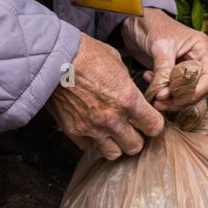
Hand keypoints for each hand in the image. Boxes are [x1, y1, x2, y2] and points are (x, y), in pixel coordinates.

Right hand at [46, 32, 164, 160]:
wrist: (53, 57)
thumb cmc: (86, 53)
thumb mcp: (117, 62)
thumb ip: (127, 85)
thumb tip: (132, 94)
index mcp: (128, 100)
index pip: (154, 127)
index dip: (153, 124)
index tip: (148, 120)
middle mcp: (112, 119)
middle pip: (135, 146)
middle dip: (135, 137)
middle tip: (130, 127)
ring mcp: (92, 128)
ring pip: (113, 153)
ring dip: (115, 144)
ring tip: (111, 132)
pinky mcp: (73, 131)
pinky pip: (89, 148)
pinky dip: (93, 142)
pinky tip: (92, 129)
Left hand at [121, 8, 207, 115]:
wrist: (135, 19)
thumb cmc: (151, 25)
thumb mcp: (160, 47)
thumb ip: (164, 71)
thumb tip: (164, 95)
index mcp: (202, 49)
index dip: (196, 92)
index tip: (176, 98)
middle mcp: (198, 59)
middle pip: (199, 89)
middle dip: (180, 98)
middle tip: (161, 101)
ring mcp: (186, 67)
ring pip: (185, 92)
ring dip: (169, 98)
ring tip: (154, 96)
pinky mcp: (173, 73)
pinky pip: (172, 89)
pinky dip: (161, 90)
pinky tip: (148, 79)